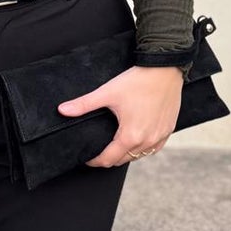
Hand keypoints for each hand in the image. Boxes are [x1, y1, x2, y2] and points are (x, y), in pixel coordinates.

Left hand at [56, 65, 182, 167]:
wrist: (165, 70)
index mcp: (131, 136)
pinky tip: (135, 139)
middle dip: (108, 158)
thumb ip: (84, 104)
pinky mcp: (168, 131)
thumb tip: (62, 110)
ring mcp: (159, 137)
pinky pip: (152, 148)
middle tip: (98, 149)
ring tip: (114, 144)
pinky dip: (142, 148)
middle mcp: (147, 141)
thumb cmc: (138, 81)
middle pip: (122, 160)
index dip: (94, 161)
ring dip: (125, 153)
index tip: (87, 157)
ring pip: (138, 156)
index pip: (108, 160)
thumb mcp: (108, 93)